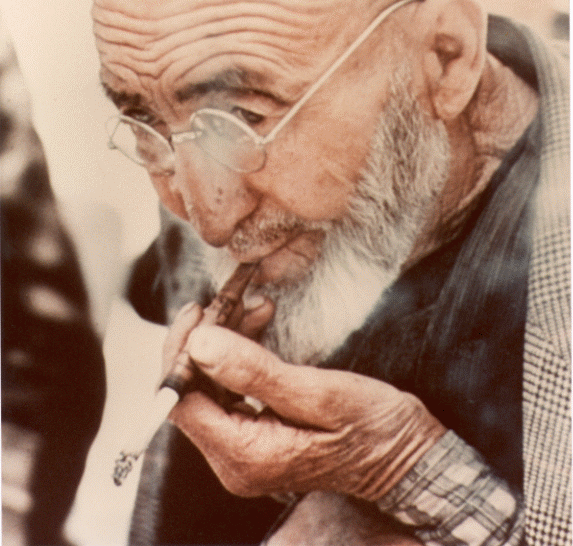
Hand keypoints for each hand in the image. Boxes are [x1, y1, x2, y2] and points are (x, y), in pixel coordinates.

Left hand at [166, 312, 445, 500]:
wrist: (404, 456)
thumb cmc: (374, 427)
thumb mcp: (321, 393)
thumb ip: (256, 371)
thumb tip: (199, 344)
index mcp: (244, 455)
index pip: (181, 400)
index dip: (181, 351)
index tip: (201, 310)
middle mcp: (233, 461)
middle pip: (191, 392)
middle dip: (206, 341)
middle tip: (232, 300)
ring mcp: (242, 452)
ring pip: (209, 386)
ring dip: (226, 342)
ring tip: (256, 306)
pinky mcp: (254, 438)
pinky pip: (230, 390)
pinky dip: (240, 356)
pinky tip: (260, 326)